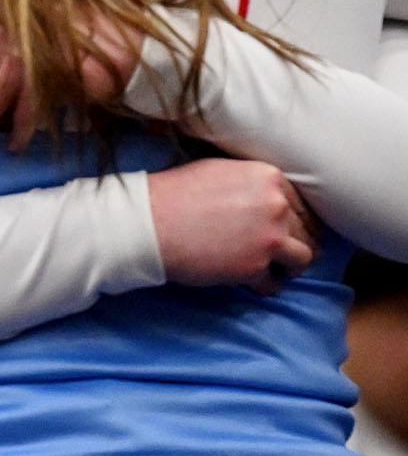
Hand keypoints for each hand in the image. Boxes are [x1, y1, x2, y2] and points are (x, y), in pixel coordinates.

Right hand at [148, 158, 317, 293]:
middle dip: (293, 242)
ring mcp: (269, 237)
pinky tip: (248, 280)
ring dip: (288, 266)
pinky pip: (274, 284)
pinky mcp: (256, 267)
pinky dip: (263, 285)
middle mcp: (276, 205)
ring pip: (303, 259)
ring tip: (271, 268)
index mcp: (268, 176)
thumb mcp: (219, 170)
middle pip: (307, 231)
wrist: (148, 222)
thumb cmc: (174, 193)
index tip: (282, 229)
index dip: (292, 219)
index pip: (302, 204)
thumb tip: (270, 198)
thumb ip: (252, 183)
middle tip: (276, 251)